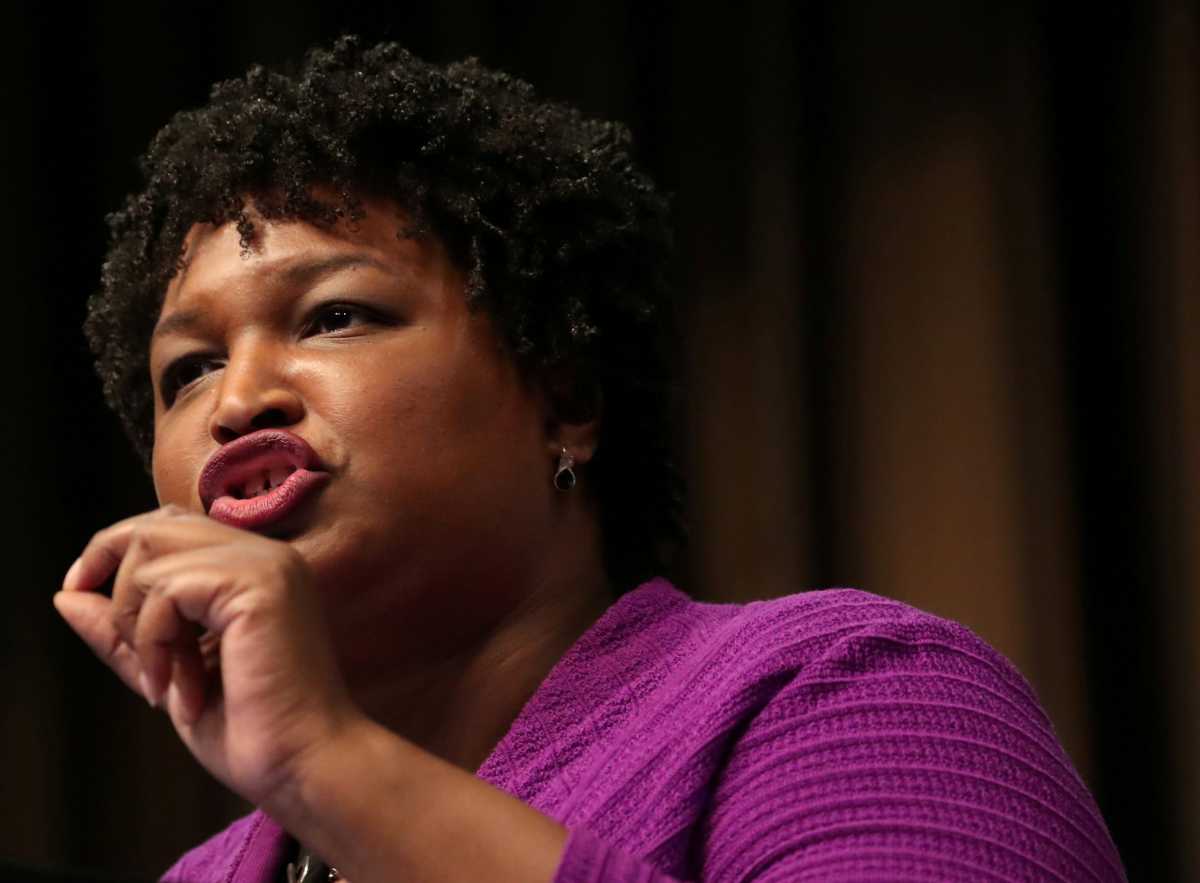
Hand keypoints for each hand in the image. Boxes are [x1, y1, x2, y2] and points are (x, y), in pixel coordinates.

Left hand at [53, 504, 357, 806]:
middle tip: (128, 650)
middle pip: (155, 525)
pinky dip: (154, 643)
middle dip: (115, 583)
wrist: (302, 763)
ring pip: (152, 556)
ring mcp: (266, 564)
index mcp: (255, 570)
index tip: (81, 593)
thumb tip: (66, 595)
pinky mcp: (258, 585)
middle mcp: (266, 555)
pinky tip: (180, 689)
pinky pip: (167, 589)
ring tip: (166, 684)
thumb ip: (124, 631)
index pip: (171, 524)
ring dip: (139, 628)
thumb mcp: (169, 671)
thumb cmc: (252, 729)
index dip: (115, 550)